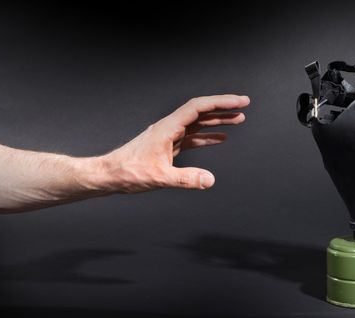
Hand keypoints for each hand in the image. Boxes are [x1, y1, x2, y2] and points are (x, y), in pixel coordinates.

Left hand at [93, 94, 249, 192]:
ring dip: (217, 121)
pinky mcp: (168, 146)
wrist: (110, 175)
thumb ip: (185, 179)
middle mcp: (169, 127)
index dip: (221, 103)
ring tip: (238, 120)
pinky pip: (192, 137)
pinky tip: (219, 139)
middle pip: (201, 111)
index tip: (239, 101)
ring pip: (198, 123)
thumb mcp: (159, 177)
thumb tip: (209, 180)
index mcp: (167, 128)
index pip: (198, 107)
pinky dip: (207, 136)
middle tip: (244, 104)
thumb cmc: (128, 172)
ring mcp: (168, 136)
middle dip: (223, 107)